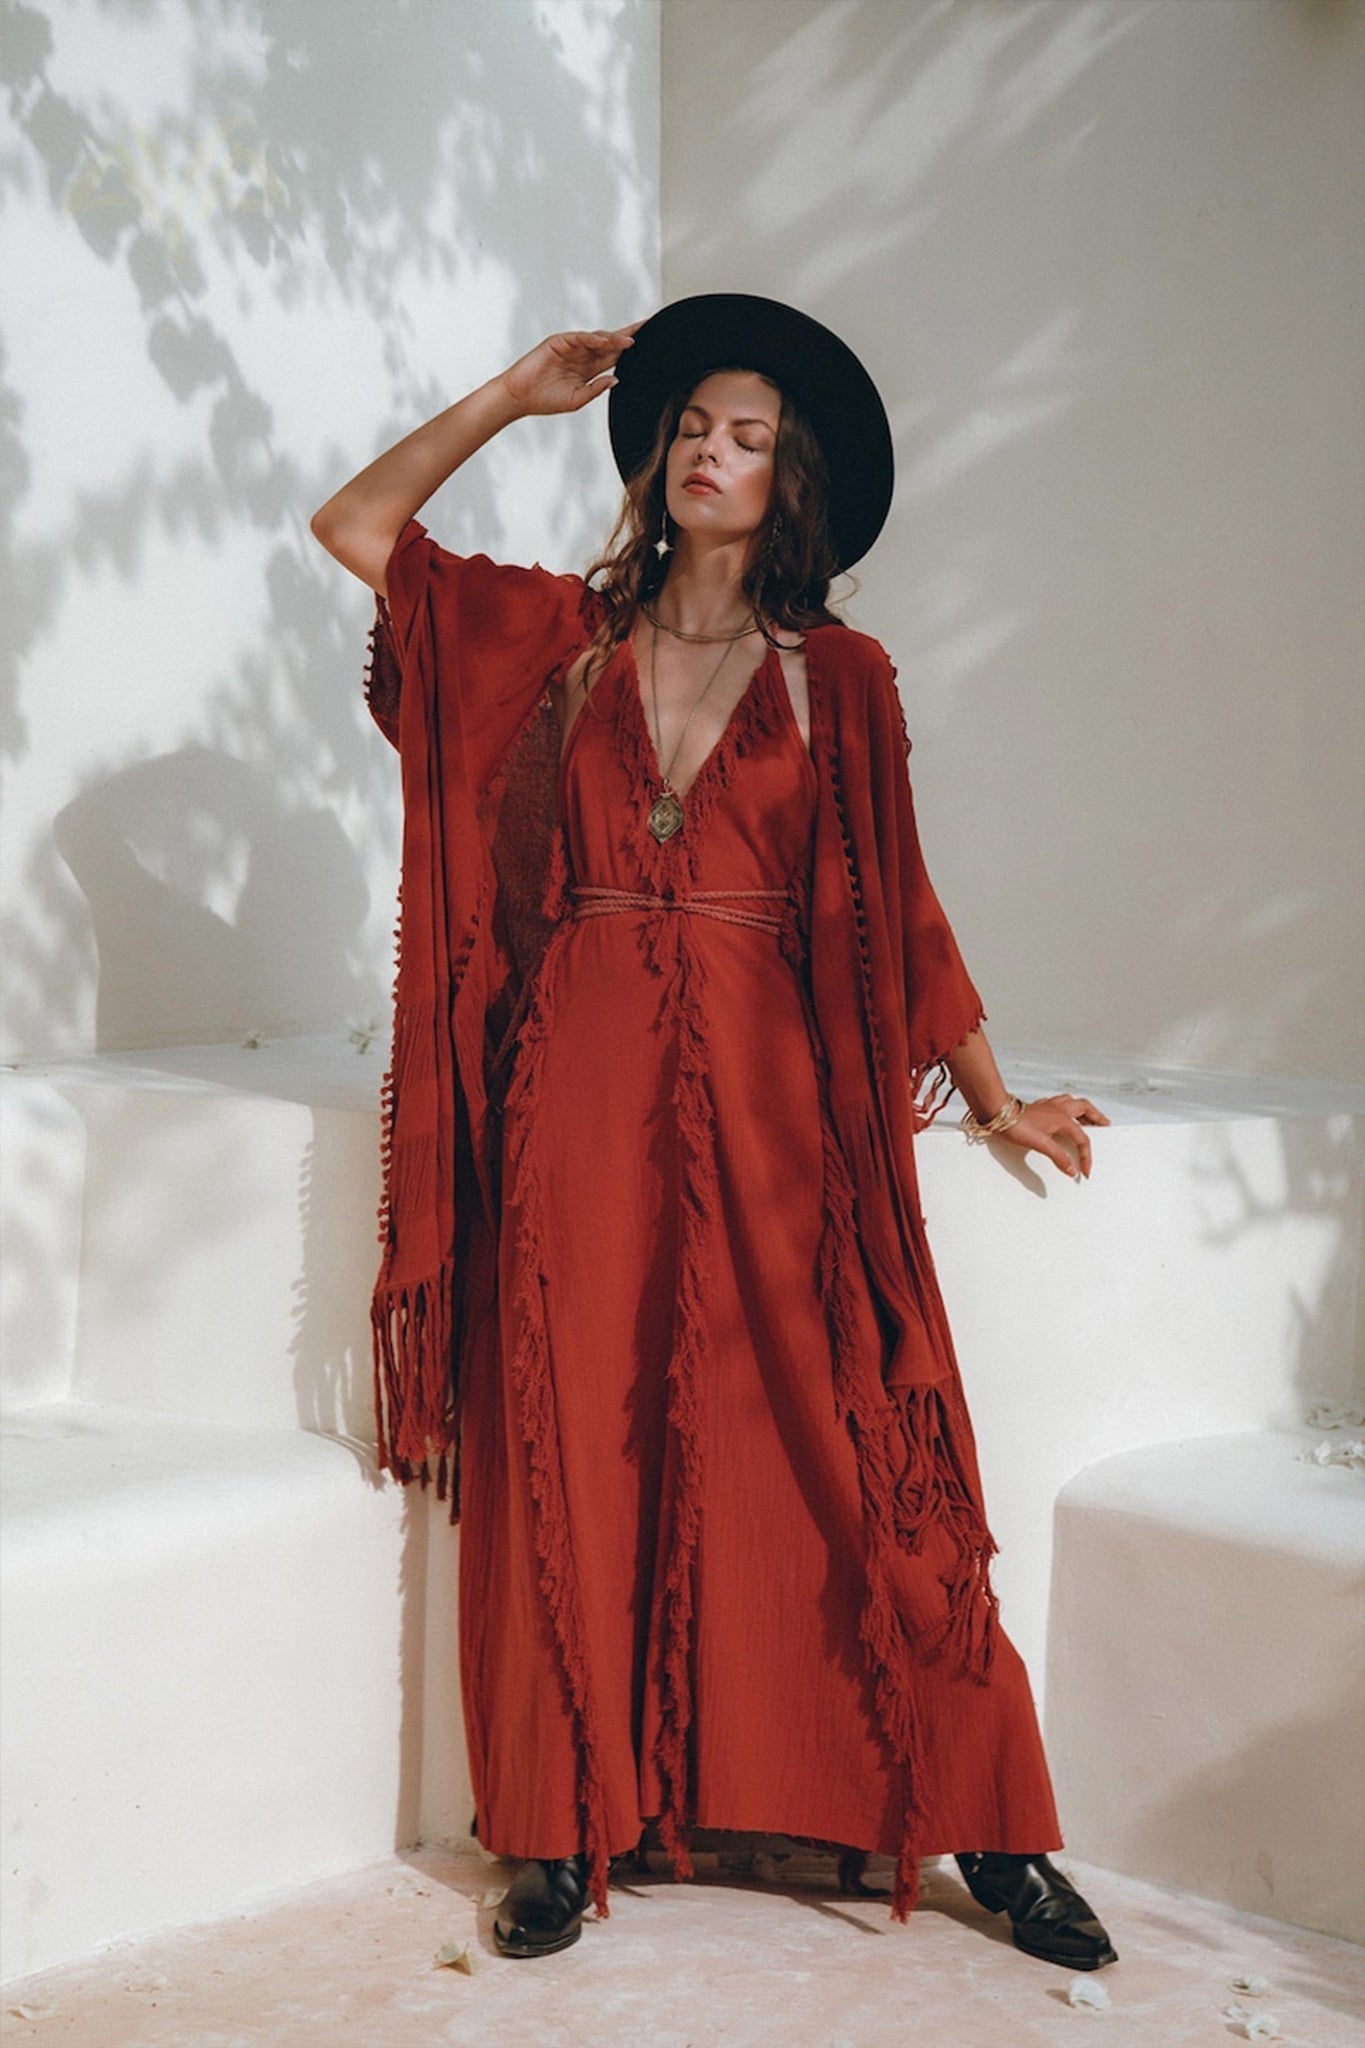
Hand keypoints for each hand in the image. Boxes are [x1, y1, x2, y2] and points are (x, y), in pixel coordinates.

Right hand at [498, 324, 640, 416]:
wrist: (520, 397)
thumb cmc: (545, 400)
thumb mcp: (577, 400)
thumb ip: (596, 389)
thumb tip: (616, 379)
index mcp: (589, 369)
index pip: (614, 356)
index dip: (630, 349)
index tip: (650, 343)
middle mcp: (582, 355)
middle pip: (610, 342)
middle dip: (628, 334)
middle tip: (648, 326)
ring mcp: (571, 347)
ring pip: (597, 338)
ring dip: (614, 339)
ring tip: (630, 342)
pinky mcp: (558, 342)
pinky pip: (579, 337)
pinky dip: (591, 338)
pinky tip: (604, 342)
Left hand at [995, 1094, 1109, 1179]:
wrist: (997, 1112)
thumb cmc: (1016, 1125)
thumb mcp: (1040, 1144)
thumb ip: (1058, 1157)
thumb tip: (1072, 1170)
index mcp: (1063, 1119)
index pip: (1082, 1139)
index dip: (1086, 1157)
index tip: (1085, 1172)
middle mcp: (1059, 1109)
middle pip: (1086, 1109)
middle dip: (1097, 1117)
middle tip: (1106, 1124)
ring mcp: (1049, 1106)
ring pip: (1073, 1102)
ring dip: (1084, 1109)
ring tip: (1090, 1117)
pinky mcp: (1039, 1106)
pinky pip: (1060, 1102)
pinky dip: (1068, 1106)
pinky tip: (1063, 1112)